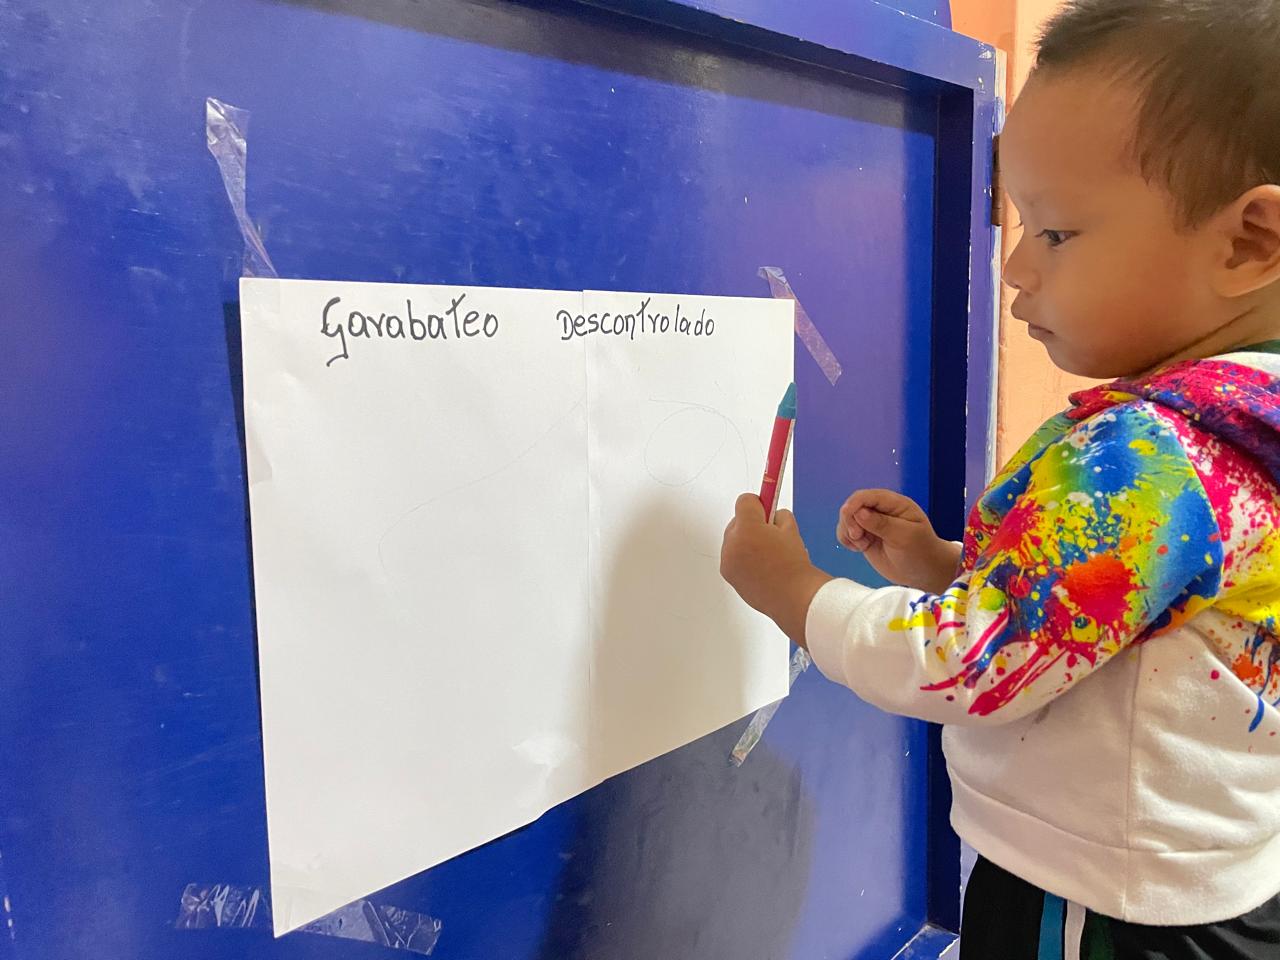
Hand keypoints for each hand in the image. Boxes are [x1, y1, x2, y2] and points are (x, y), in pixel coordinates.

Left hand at [721, 493, 831, 647]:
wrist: (793, 597)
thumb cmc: (794, 566)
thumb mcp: (791, 530)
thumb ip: (778, 515)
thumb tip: (771, 512)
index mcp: (748, 527)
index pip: (745, 501)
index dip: (759, 503)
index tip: (765, 506)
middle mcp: (732, 542)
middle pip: (737, 520)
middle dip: (752, 523)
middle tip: (770, 532)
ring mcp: (728, 559)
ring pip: (734, 539)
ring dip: (746, 540)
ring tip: (768, 553)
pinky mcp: (727, 573)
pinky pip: (733, 556)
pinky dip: (743, 557)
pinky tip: (761, 564)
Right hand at [837, 489, 960, 593]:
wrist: (923, 572)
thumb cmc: (920, 552)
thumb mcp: (905, 536)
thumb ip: (882, 524)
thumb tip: (859, 512)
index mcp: (894, 503)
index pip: (867, 496)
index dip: (853, 504)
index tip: (847, 518)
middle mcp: (881, 510)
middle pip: (853, 506)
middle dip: (849, 521)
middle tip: (858, 538)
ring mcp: (871, 523)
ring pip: (847, 519)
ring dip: (847, 532)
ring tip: (862, 545)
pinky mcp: (865, 536)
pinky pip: (846, 532)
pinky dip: (846, 539)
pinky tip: (858, 548)